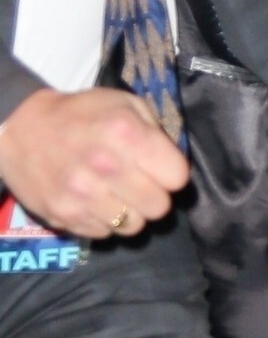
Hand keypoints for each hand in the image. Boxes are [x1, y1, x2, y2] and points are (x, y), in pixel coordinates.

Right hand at [0, 88, 188, 239]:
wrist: (20, 128)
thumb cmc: (80, 114)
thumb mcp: (123, 103)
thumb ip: (155, 131)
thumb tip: (175, 163)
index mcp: (126, 134)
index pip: (178, 177)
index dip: (171, 172)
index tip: (158, 167)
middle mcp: (106, 167)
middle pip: (160, 207)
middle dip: (154, 195)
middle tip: (138, 183)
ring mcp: (83, 195)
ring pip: (134, 227)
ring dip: (130, 212)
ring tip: (114, 193)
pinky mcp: (66, 216)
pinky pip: (105, 234)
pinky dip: (103, 220)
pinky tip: (93, 200)